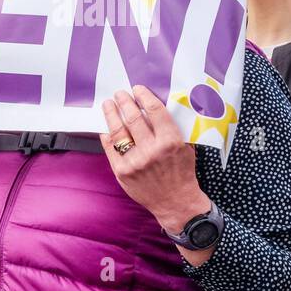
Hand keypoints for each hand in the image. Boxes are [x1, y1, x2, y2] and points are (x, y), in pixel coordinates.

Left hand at [100, 86, 209, 236]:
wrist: (175, 201)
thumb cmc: (181, 172)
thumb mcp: (185, 147)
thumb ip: (171, 128)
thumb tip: (154, 107)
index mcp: (171, 141)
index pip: (155, 111)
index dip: (144, 97)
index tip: (137, 89)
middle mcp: (152, 150)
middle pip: (133, 118)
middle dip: (124, 102)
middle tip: (119, 93)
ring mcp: (135, 161)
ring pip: (118, 131)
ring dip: (111, 114)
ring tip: (108, 104)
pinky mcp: (122, 171)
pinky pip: (110, 148)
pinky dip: (107, 135)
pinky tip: (105, 127)